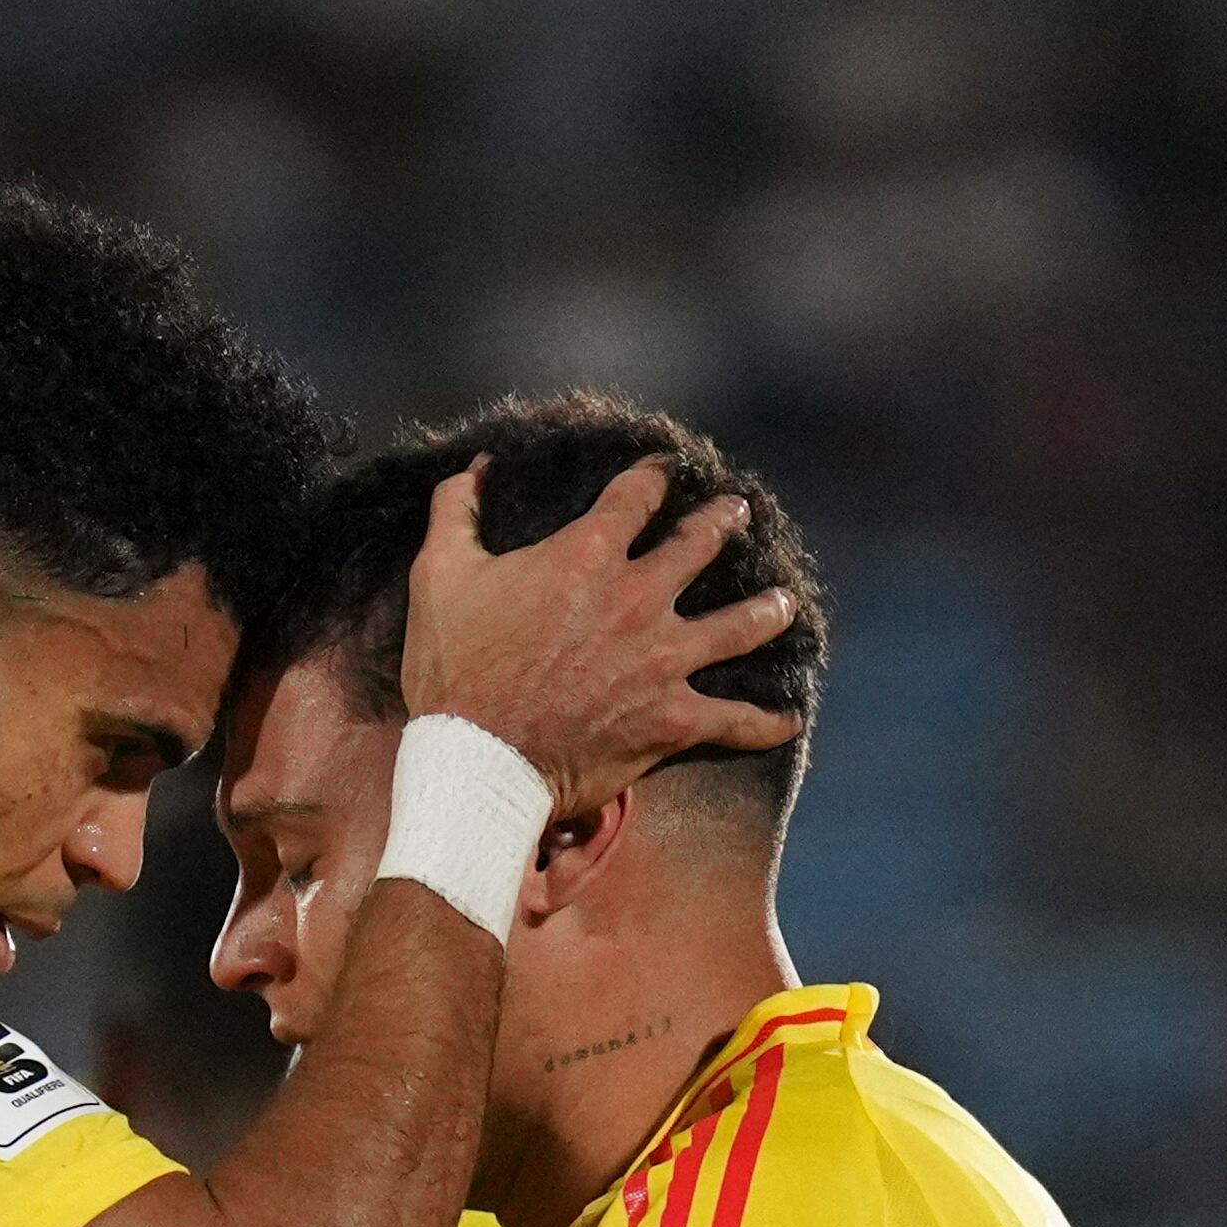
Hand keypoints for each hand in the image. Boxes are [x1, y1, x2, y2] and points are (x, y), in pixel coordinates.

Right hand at [398, 456, 800, 819]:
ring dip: (767, 611)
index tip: (664, 469)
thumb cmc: (453, 669)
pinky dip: (766, 723)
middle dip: (722, 522)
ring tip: (784, 602)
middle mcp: (638, 598)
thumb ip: (455, 511)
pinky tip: (788, 719)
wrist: (477, 760)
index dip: (653, 476)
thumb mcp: (438, 576)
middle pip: (700, 544)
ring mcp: (663, 659)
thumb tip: (475, 467)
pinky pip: (735, 721)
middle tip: (738, 513)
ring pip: (740, 626)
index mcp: (587, 555)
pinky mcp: (672, 719)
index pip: (636, 495)